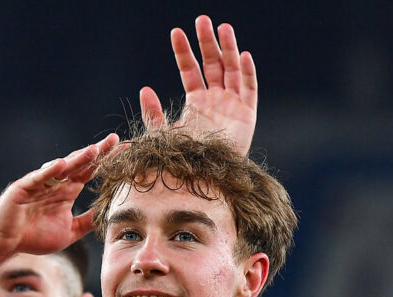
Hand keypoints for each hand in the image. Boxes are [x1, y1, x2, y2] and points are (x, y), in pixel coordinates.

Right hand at [0, 134, 119, 286]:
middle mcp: (56, 183)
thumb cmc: (34, 236)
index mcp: (67, 191)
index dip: (106, 162)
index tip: (126, 152)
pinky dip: (48, 172)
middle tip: (115, 140)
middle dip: (97, 152)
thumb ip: (87, 222)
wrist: (6, 243)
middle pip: (79, 164)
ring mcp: (39, 183)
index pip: (90, 172)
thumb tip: (109, 216)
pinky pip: (37, 178)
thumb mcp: (69, 232)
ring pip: (61, 168)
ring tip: (94, 150)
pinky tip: (60, 165)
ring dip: (77, 158)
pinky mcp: (23, 188)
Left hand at [139, 15, 256, 154]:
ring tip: (222, 27)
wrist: (204, 180)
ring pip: (231, 69)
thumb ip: (154, 114)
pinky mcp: (247, 115)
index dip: (183, 51)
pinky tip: (242, 55)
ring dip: (228, 48)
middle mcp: (216, 100)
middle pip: (213, 63)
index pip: (190, 70)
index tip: (175, 32)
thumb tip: (144, 89)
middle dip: (207, 42)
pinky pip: (249, 88)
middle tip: (201, 19)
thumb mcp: (164, 136)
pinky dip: (247, 72)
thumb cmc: (184, 161)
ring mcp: (232, 105)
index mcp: (197, 102)